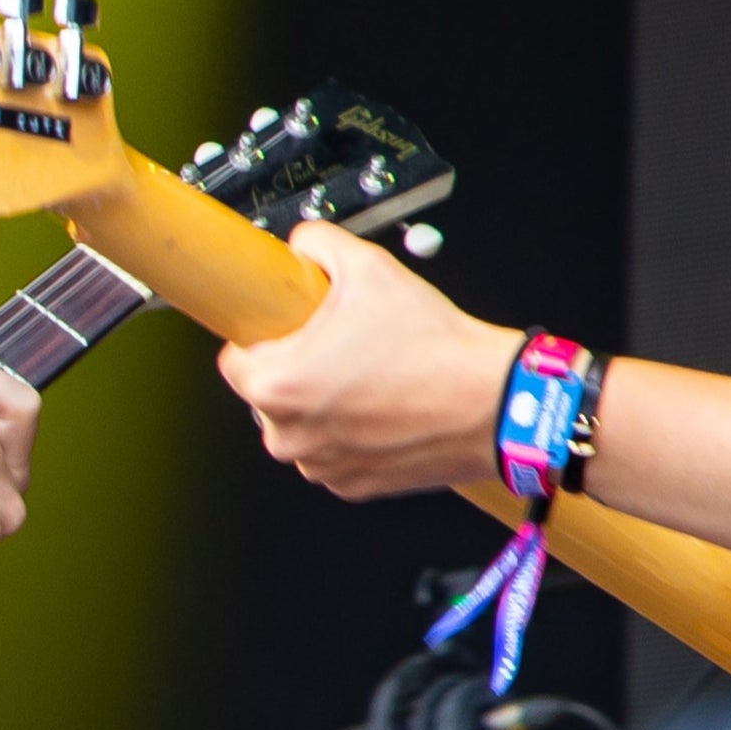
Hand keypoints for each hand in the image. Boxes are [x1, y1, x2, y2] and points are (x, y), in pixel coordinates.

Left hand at [214, 222, 523, 499]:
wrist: (496, 404)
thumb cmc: (435, 348)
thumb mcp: (368, 267)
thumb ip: (317, 244)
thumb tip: (304, 244)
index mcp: (276, 385)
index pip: (234, 357)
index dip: (264, 333)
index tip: (286, 327)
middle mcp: (289, 435)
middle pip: (267, 391)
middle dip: (297, 366)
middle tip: (341, 344)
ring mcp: (320, 466)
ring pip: (301, 423)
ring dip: (324, 401)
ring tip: (370, 374)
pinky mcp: (351, 485)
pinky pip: (333, 451)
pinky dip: (351, 432)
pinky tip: (385, 405)